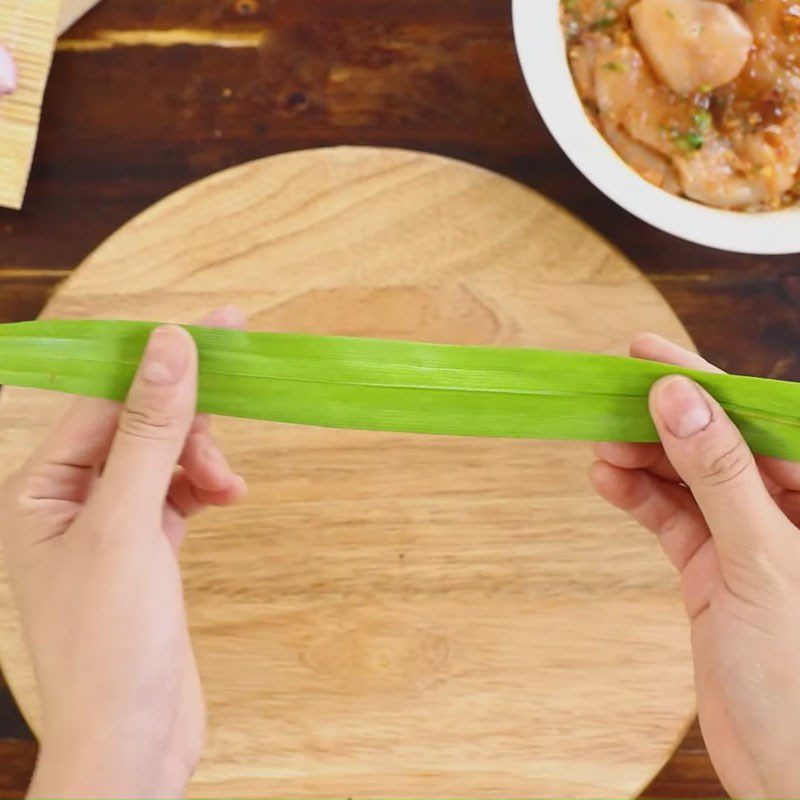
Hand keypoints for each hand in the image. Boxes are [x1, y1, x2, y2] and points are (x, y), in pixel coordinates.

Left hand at [0, 308, 247, 798]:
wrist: (135, 742)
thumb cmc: (110, 641)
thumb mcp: (128, 523)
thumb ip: (150, 431)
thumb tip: (170, 344)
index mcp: (37, 490)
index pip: (103, 402)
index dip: (161, 365)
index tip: (220, 328)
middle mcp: (68, 503)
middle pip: (139, 428)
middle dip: (188, 426)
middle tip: (233, 424)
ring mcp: (109, 528)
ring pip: (165, 461)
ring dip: (202, 462)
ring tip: (230, 486)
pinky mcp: (146, 551)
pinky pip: (179, 496)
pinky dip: (206, 490)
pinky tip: (228, 496)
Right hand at [591, 334, 799, 798]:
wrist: (787, 774)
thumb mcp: (762, 562)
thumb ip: (721, 476)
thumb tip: (679, 398)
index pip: (761, 420)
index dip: (705, 381)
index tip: (645, 352)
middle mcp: (790, 513)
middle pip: (717, 443)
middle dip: (661, 421)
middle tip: (605, 398)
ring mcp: (749, 542)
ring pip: (687, 479)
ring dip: (641, 460)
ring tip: (598, 445)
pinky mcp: (714, 571)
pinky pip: (671, 519)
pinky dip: (637, 499)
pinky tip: (607, 482)